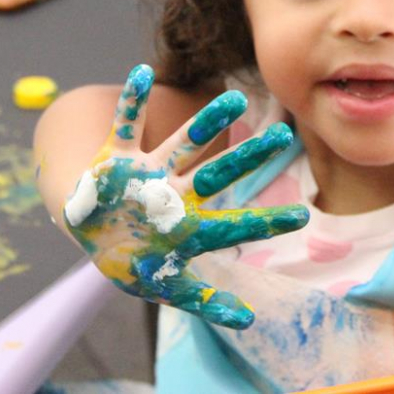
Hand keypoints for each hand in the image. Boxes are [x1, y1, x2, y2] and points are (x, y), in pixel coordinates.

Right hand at [63, 64, 308, 328]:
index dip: (265, 222)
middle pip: (218, 172)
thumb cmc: (134, 261)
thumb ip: (204, 302)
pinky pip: (125, 124)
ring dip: (206, 122)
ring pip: (182, 144)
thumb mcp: (166, 287)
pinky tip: (142, 72)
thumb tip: (249, 321)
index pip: (233, 223)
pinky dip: (131, 101)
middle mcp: (174, 193)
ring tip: (235, 98)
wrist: (90, 236)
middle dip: (249, 156)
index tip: (303, 217)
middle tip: (284, 134)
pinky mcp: (116, 158)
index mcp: (188, 225)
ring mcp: (147, 173)